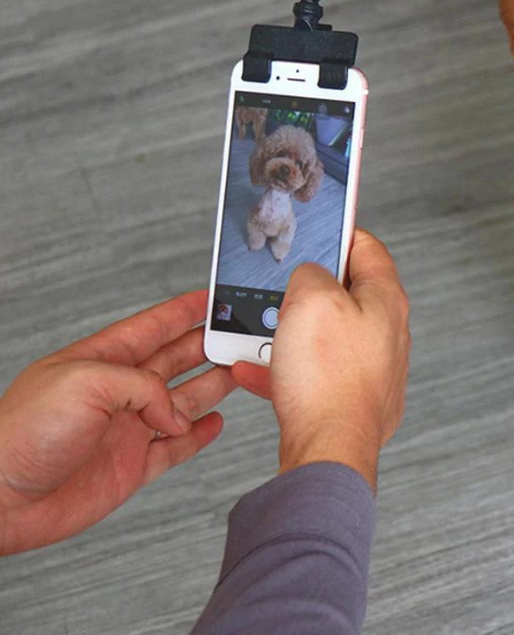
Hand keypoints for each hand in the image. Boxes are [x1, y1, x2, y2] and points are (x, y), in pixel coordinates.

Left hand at [0, 291, 234, 554]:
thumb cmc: (22, 434)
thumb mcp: (88, 383)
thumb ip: (144, 387)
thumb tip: (177, 413)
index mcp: (103, 360)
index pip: (154, 327)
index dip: (184, 311)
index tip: (212, 298)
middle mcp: (118, 392)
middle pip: (176, 360)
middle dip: (208, 346)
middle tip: (239, 337)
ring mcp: (127, 429)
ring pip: (182, 401)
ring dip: (212, 385)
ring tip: (240, 373)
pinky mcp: (131, 467)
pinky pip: (175, 447)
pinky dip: (199, 434)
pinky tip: (214, 423)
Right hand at [233, 230, 410, 490]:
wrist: (329, 450)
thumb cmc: (328, 379)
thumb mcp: (310, 298)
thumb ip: (311, 273)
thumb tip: (310, 277)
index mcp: (386, 300)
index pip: (369, 249)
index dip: (341, 234)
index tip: (323, 232)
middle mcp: (388, 333)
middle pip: (348, 295)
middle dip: (309, 293)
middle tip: (285, 293)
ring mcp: (374, 368)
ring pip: (328, 337)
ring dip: (293, 334)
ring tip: (266, 337)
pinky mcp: (354, 399)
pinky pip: (318, 373)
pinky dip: (288, 370)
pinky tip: (258, 372)